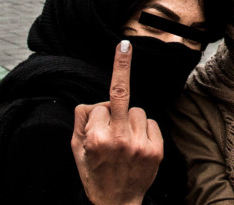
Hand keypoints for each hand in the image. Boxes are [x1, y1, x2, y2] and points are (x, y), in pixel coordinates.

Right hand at [71, 41, 163, 204]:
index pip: (100, 105)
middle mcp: (119, 139)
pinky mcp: (156, 149)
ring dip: (130, 118)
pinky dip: (144, 128)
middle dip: (121, 66)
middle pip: (121, 95)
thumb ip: (82, 122)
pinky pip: (151, 121)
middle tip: (124, 45)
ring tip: (124, 141)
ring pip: (137, 110)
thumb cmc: (95, 173)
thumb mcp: (76, 150)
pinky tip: (137, 145)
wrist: (117, 203)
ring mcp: (140, 144)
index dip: (98, 113)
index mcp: (96, 138)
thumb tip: (95, 100)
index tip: (105, 93)